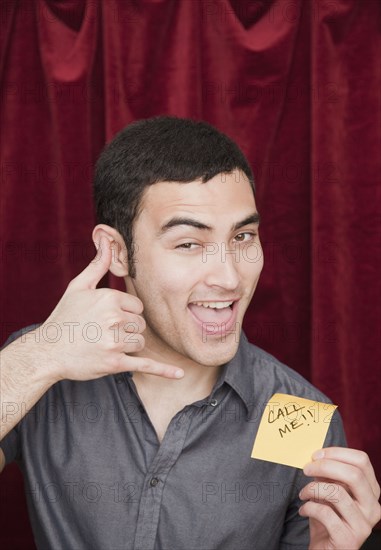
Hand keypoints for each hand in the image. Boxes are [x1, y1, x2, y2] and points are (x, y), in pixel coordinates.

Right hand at [30, 236, 183, 382]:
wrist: (46, 351)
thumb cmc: (64, 317)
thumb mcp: (78, 287)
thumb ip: (98, 265)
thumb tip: (106, 240)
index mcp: (109, 298)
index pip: (137, 306)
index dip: (125, 313)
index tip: (107, 318)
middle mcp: (114, 319)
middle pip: (140, 324)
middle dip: (127, 329)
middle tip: (102, 333)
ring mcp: (114, 342)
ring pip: (140, 342)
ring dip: (127, 345)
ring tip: (103, 345)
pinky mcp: (114, 363)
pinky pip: (145, 365)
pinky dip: (163, 370)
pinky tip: (180, 375)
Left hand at [299, 447, 380, 549]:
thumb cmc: (328, 518)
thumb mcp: (329, 491)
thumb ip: (329, 474)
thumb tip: (318, 456)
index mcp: (371, 491)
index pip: (362, 461)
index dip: (337, 453)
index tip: (316, 455)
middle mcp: (372, 508)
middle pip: (354, 475)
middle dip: (325, 466)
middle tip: (306, 468)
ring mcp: (363, 525)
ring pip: (337, 493)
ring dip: (313, 488)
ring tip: (303, 493)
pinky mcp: (348, 539)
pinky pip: (325, 513)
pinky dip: (309, 507)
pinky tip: (303, 509)